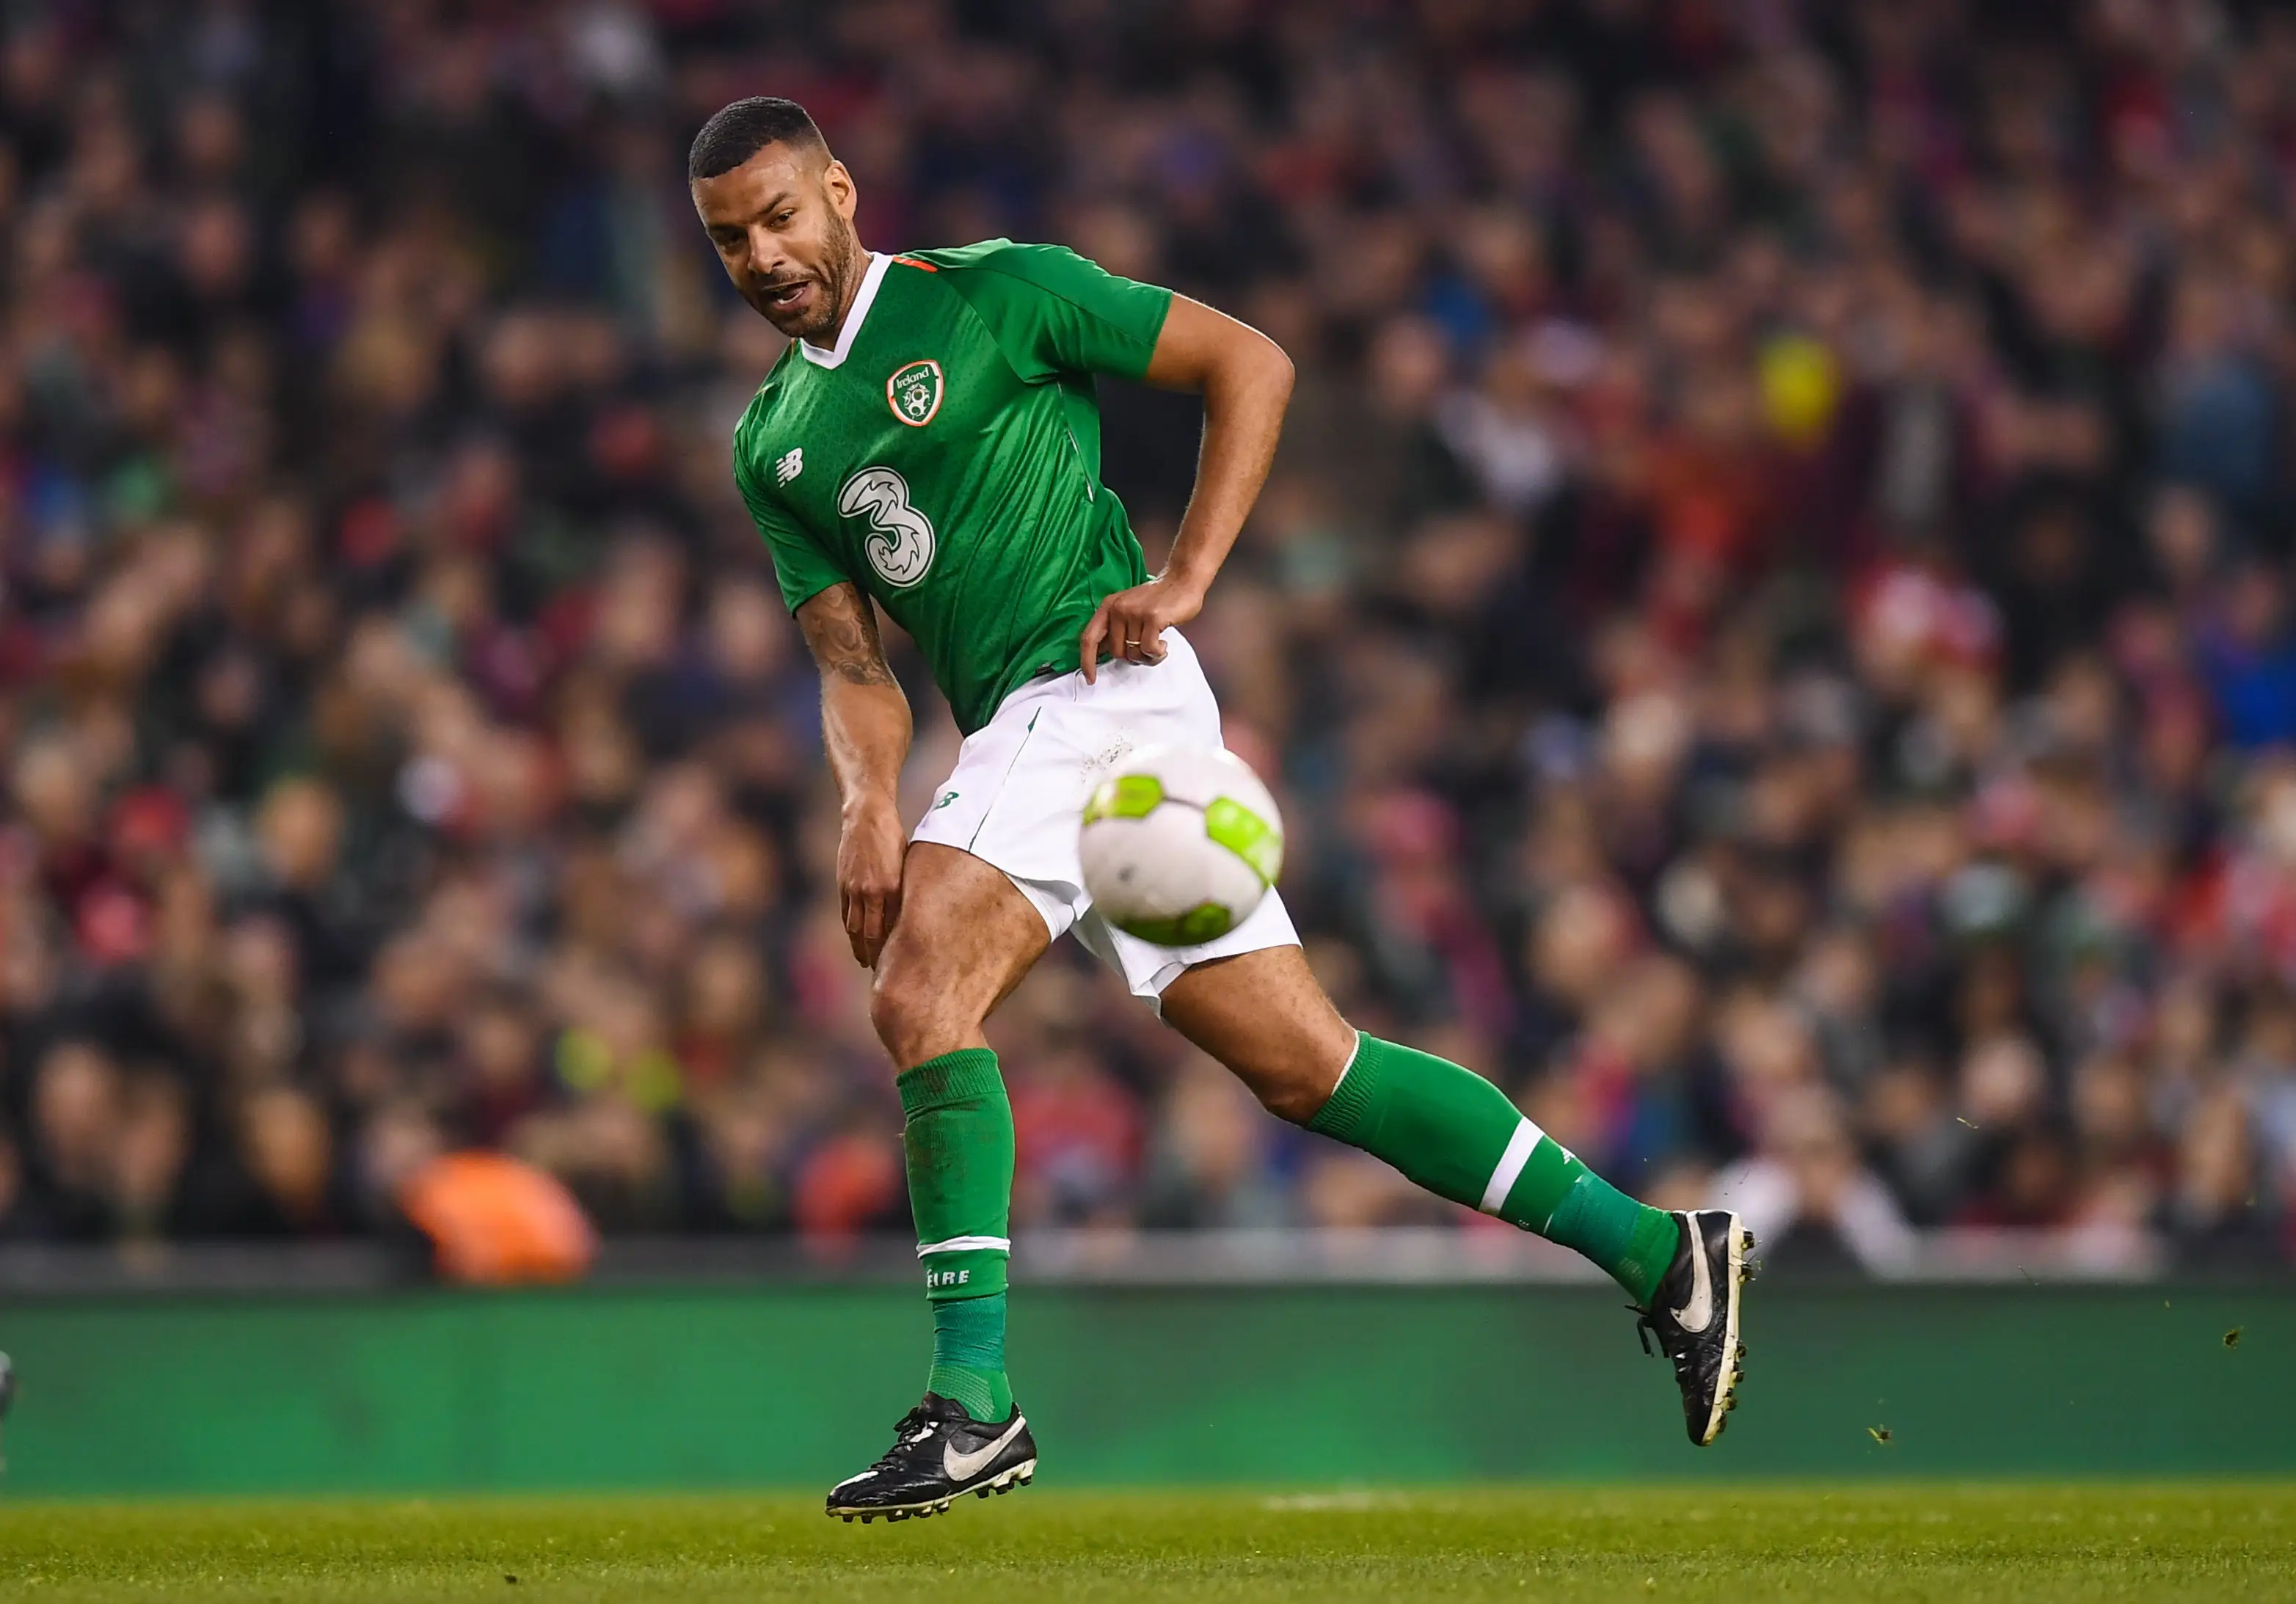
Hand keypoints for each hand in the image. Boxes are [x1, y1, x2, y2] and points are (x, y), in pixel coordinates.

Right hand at [837, 797, 906, 966]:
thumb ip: (904, 891)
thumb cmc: (894, 839)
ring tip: (865, 961)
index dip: (893, 948)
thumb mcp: (906, 864)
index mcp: (891, 887)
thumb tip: (909, 917)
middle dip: (875, 955)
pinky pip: (846, 914)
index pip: (892, 928)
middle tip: (881, 972)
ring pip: (855, 928)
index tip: (900, 963)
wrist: (866, 817)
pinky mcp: (843, 885)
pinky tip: (856, 939)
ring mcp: (853, 889)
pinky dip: (851, 930)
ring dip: (860, 947)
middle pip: (871, 934)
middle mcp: (871, 891)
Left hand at [1079, 573, 1206, 682]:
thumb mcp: (1128, 610)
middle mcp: (1118, 608)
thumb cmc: (1157, 599)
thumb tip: (1101, 654)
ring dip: (1148, 656)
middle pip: (1116, 652)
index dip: (1087, 661)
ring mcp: (1135, 612)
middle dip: (1132, 657)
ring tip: (1157, 645)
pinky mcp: (1152, 617)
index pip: (1089, 638)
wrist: (1182, 581)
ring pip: (1133, 653)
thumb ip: (1115, 629)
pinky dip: (1158, 653)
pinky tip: (1163, 644)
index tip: (1090, 678)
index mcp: (1108, 607)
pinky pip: (1149, 649)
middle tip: (1146, 649)